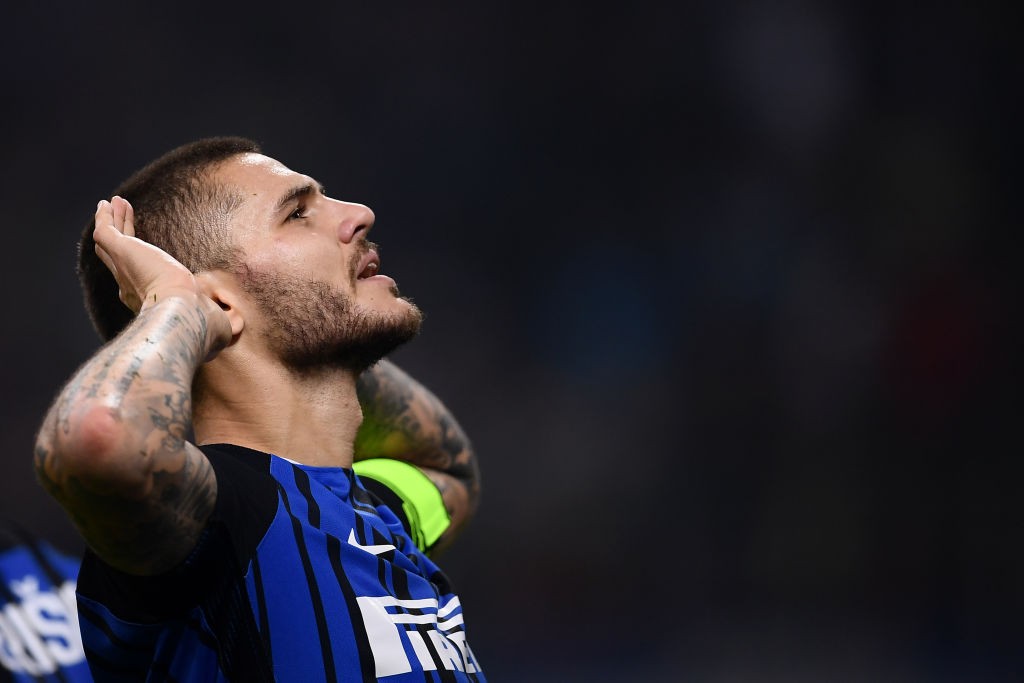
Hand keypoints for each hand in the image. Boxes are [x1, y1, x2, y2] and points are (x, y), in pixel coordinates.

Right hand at [93, 196, 231, 355]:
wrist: (183, 313)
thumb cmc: (200, 321)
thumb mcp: (215, 317)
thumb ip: (226, 318)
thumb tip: (240, 320)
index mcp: (148, 299)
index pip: (136, 277)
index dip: (138, 260)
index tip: (144, 249)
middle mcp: (129, 286)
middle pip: (116, 256)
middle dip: (119, 234)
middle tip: (118, 215)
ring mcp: (123, 269)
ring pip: (109, 242)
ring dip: (112, 220)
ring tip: (114, 203)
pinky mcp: (122, 252)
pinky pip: (106, 231)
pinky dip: (106, 217)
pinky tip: (108, 203)